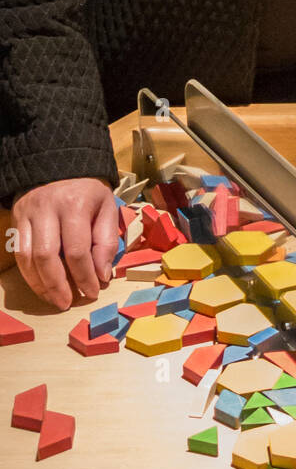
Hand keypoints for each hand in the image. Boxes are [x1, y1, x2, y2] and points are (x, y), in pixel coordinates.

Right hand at [11, 178, 118, 309]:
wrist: (60, 165)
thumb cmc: (88, 192)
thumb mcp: (106, 208)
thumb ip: (106, 241)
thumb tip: (102, 275)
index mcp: (75, 204)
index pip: (77, 250)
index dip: (85, 276)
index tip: (93, 292)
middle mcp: (48, 208)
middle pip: (48, 256)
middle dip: (58, 285)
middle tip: (68, 303)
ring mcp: (28, 214)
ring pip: (28, 257)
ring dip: (41, 285)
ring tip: (55, 300)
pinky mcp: (16, 219)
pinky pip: (19, 253)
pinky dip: (29, 274)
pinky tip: (41, 286)